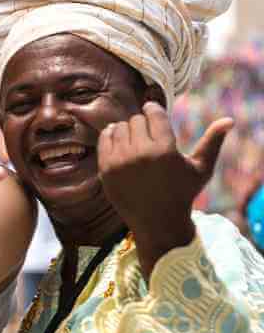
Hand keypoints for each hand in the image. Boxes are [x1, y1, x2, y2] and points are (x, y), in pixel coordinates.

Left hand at [99, 102, 232, 273]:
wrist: (157, 222)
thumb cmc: (183, 193)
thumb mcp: (201, 168)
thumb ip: (213, 142)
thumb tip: (229, 119)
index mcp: (164, 150)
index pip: (153, 114)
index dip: (153, 109)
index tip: (153, 110)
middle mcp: (140, 154)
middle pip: (135, 121)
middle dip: (142, 123)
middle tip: (147, 131)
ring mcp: (120, 163)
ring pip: (119, 128)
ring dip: (126, 129)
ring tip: (134, 136)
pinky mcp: (106, 171)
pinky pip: (104, 140)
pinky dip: (110, 136)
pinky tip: (118, 139)